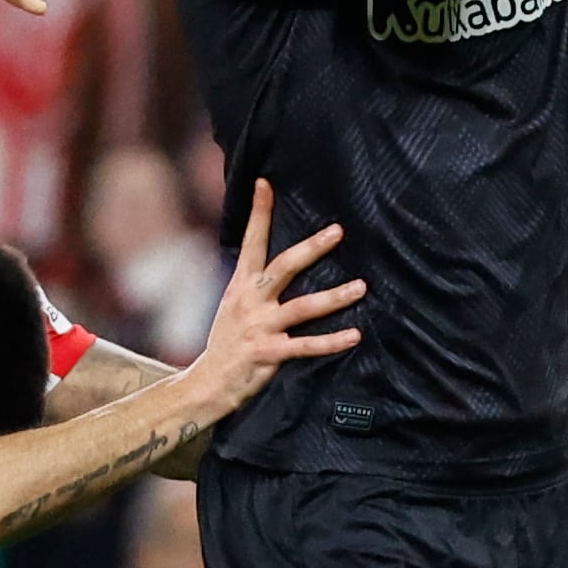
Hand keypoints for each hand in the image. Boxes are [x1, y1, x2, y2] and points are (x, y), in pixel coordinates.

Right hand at [176, 181, 364, 416]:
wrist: (206, 383)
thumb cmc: (227, 343)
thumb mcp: (234, 306)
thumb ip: (254, 285)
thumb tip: (279, 263)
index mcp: (240, 286)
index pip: (251, 242)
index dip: (259, 213)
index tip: (266, 184)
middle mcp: (249, 301)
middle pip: (283, 267)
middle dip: (311, 249)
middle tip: (337, 231)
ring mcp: (259, 327)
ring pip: (302, 307)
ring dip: (334, 297)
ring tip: (361, 287)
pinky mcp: (268, 353)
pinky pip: (305, 346)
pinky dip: (331, 341)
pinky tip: (354, 335)